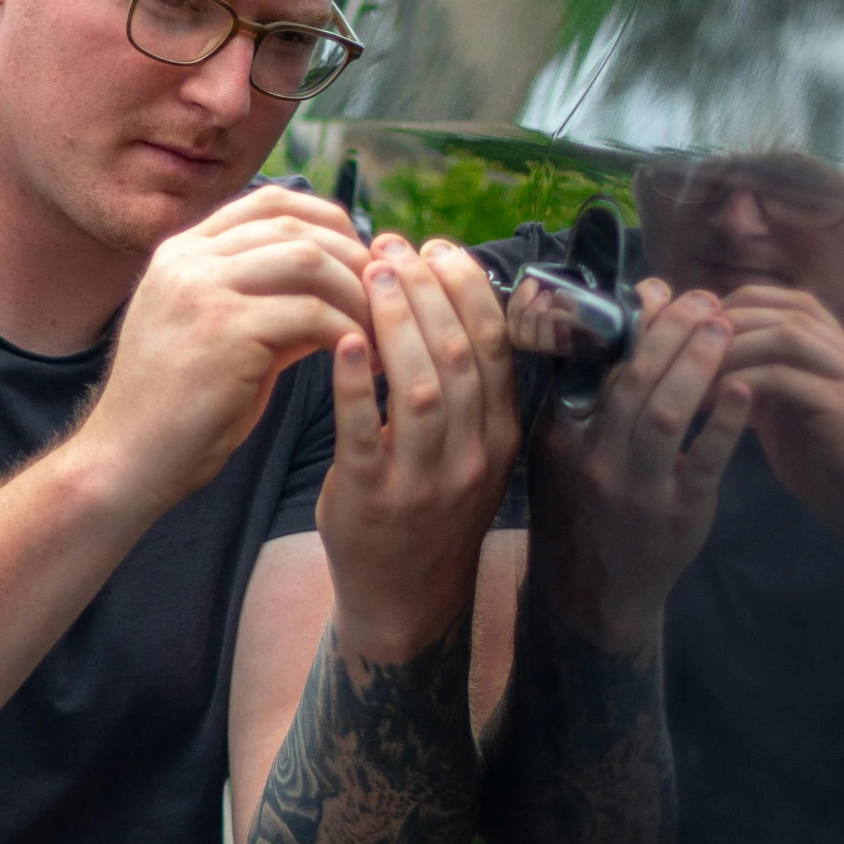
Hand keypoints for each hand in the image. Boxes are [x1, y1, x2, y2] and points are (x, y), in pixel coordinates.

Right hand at [79, 183, 371, 516]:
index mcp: (183, 252)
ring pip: (309, 260)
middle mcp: (188, 259)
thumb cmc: (180, 410)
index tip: (361, 260)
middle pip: (296, 224)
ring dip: (356, 294)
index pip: (271, 202)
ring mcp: (202, 289)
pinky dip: (348, 333)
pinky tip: (361, 360)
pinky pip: (312, 314)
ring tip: (378, 333)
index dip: (328, 221)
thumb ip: (271, 304)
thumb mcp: (224, 338)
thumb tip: (344, 287)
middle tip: (385, 301)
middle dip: (352, 258)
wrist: (127, 460)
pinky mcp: (223, 330)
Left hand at [317, 233, 520, 662]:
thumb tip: (446, 292)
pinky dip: (355, 382)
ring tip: (370, 275)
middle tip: (392, 248)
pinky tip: (342, 341)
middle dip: (426, 289)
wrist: (404, 596)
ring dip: (395, 320)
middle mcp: (473, 455)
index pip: (497, 343)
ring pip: (423, 386)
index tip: (436, 247)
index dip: (466, 286)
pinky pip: (366, 431)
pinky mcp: (374, 498)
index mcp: (502, 434)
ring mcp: (426, 480)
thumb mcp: (471, 450)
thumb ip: (469, 386)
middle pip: (460, 353)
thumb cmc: (430, 508)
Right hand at [532, 281, 748, 647]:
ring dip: (698, 361)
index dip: (630, 321)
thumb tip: (614, 330)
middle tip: (704, 299)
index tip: (658, 291)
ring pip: (666, 411)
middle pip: (633, 377)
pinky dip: (725, 420)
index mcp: (562, 435)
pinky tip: (743, 389)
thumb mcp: (561, 457)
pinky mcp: (678, 511)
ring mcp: (636, 486)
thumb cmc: (583, 512)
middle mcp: (594, 458)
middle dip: (672, 329)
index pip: (595, 363)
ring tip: (724, 327)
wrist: (597, 594)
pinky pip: (704, 458)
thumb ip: (580, 402)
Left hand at [715, 285, 843, 557]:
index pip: (799, 304)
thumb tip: (721, 362)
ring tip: (697, 369)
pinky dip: (745, 382)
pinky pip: (788, 380)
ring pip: (791, 337)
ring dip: (737, 348)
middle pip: (793, 312)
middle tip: (690, 343)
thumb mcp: (793, 421)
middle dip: (736, 321)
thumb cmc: (830, 477)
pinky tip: (715, 400)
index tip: (703, 325)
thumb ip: (770, 387)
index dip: (748, 304)